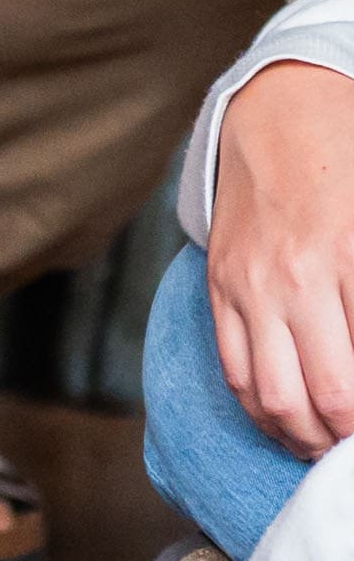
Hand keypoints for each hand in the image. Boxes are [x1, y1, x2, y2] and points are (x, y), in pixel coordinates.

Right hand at [207, 61, 353, 456]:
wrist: (279, 112)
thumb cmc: (350, 162)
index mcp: (347, 261)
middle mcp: (293, 281)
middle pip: (322, 399)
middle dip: (344, 440)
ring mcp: (248, 286)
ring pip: (270, 396)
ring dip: (303, 437)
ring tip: (327, 448)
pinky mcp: (220, 286)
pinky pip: (233, 368)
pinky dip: (261, 410)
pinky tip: (286, 422)